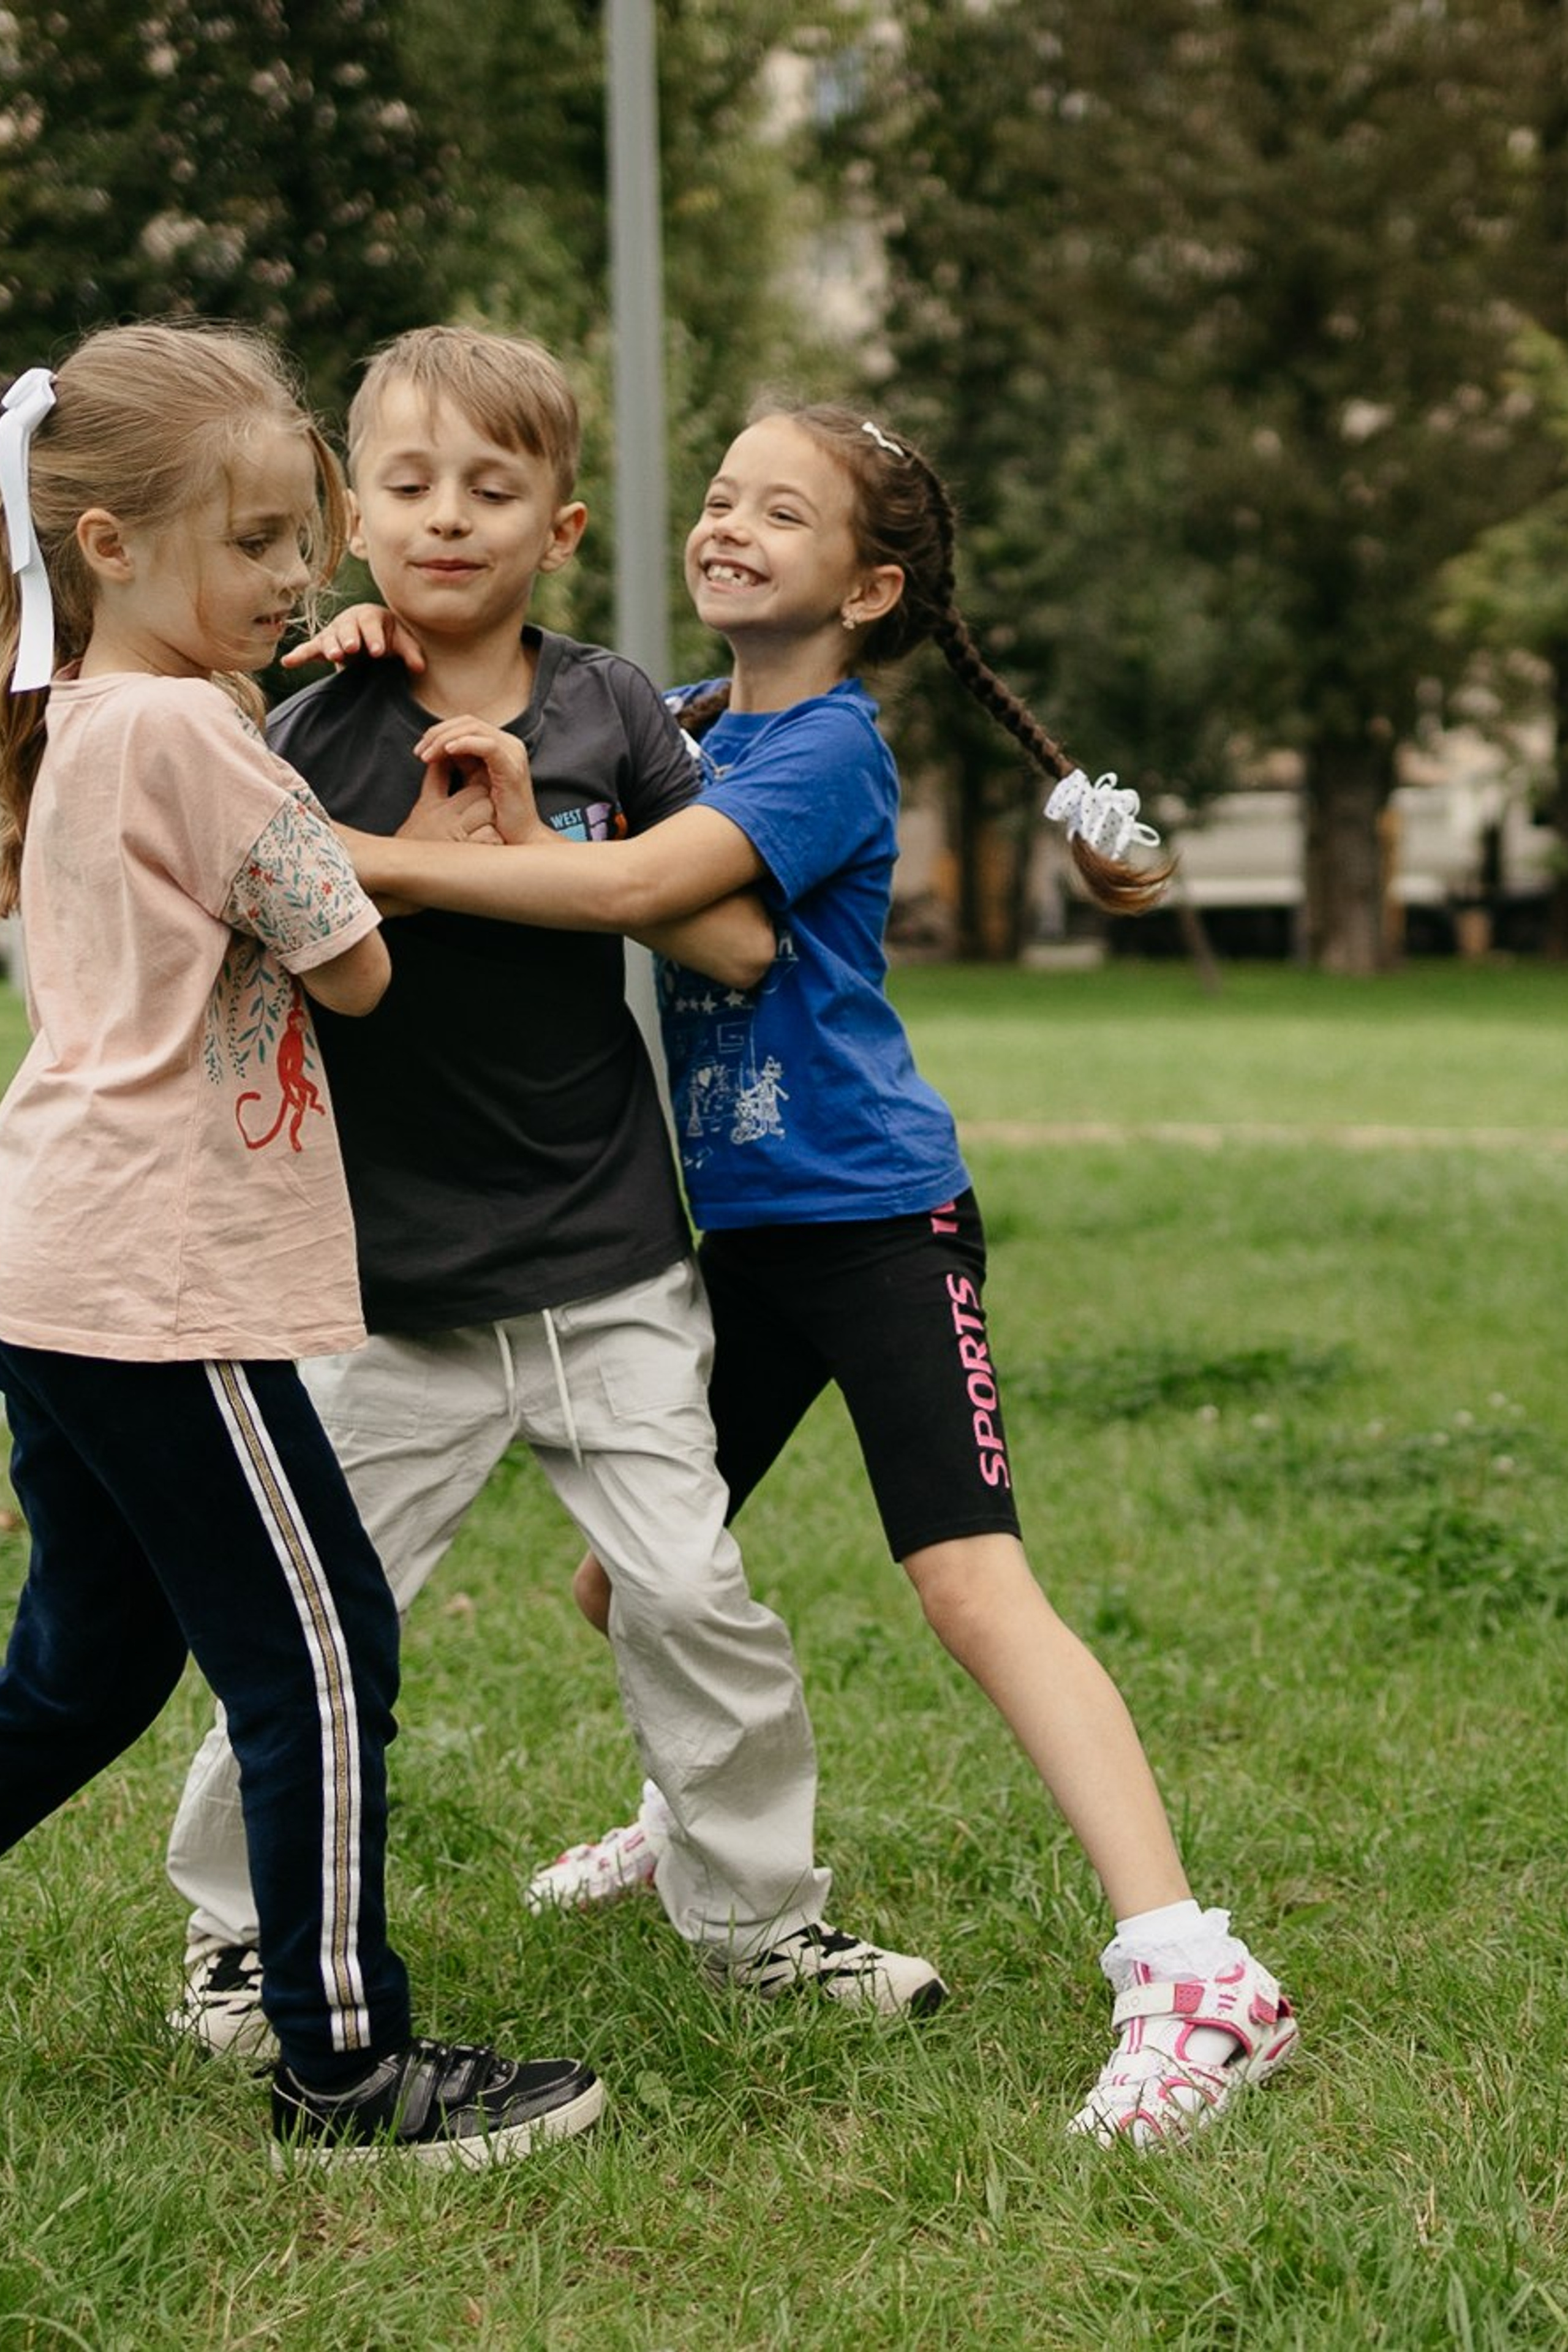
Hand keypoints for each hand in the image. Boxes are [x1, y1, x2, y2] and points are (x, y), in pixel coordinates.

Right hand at [284, 603, 427, 672]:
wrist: (369, 637)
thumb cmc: (386, 637)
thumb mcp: (401, 642)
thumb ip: (410, 653)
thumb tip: (419, 668)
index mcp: (369, 616)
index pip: (371, 624)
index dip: (374, 637)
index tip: (378, 651)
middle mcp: (349, 622)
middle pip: (347, 628)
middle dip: (349, 638)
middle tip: (352, 649)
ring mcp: (333, 633)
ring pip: (329, 638)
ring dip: (330, 646)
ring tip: (334, 655)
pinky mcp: (322, 646)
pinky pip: (309, 650)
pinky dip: (299, 655)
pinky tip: (288, 663)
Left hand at [413, 714, 551, 845]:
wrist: (519, 838)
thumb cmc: (496, 815)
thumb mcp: (473, 782)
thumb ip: (461, 762)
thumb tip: (438, 748)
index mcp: (500, 745)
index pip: (466, 724)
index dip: (440, 731)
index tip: (420, 750)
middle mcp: (509, 744)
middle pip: (468, 722)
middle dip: (438, 734)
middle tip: (419, 751)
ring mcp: (513, 754)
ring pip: (475, 729)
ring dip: (445, 739)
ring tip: (427, 754)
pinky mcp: (513, 768)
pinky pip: (487, 746)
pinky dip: (465, 744)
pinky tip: (447, 752)